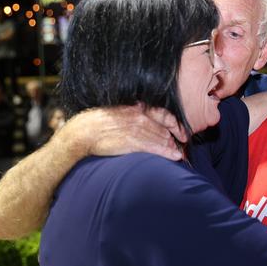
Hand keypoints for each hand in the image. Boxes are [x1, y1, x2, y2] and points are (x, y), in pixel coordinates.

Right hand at [58, 104, 188, 161]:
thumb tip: (143, 118)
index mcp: (137, 108)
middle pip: (165, 129)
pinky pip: (155, 147)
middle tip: (182, 148)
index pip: (164, 115)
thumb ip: (133, 113)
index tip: (183, 133)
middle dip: (176, 140)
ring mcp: (137, 129)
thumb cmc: (97, 123)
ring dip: (173, 148)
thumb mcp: (118, 111)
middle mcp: (140, 116)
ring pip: (162, 139)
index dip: (176, 125)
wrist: (83, 132)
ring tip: (180, 155)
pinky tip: (175, 157)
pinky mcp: (132, 142)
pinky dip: (167, 153)